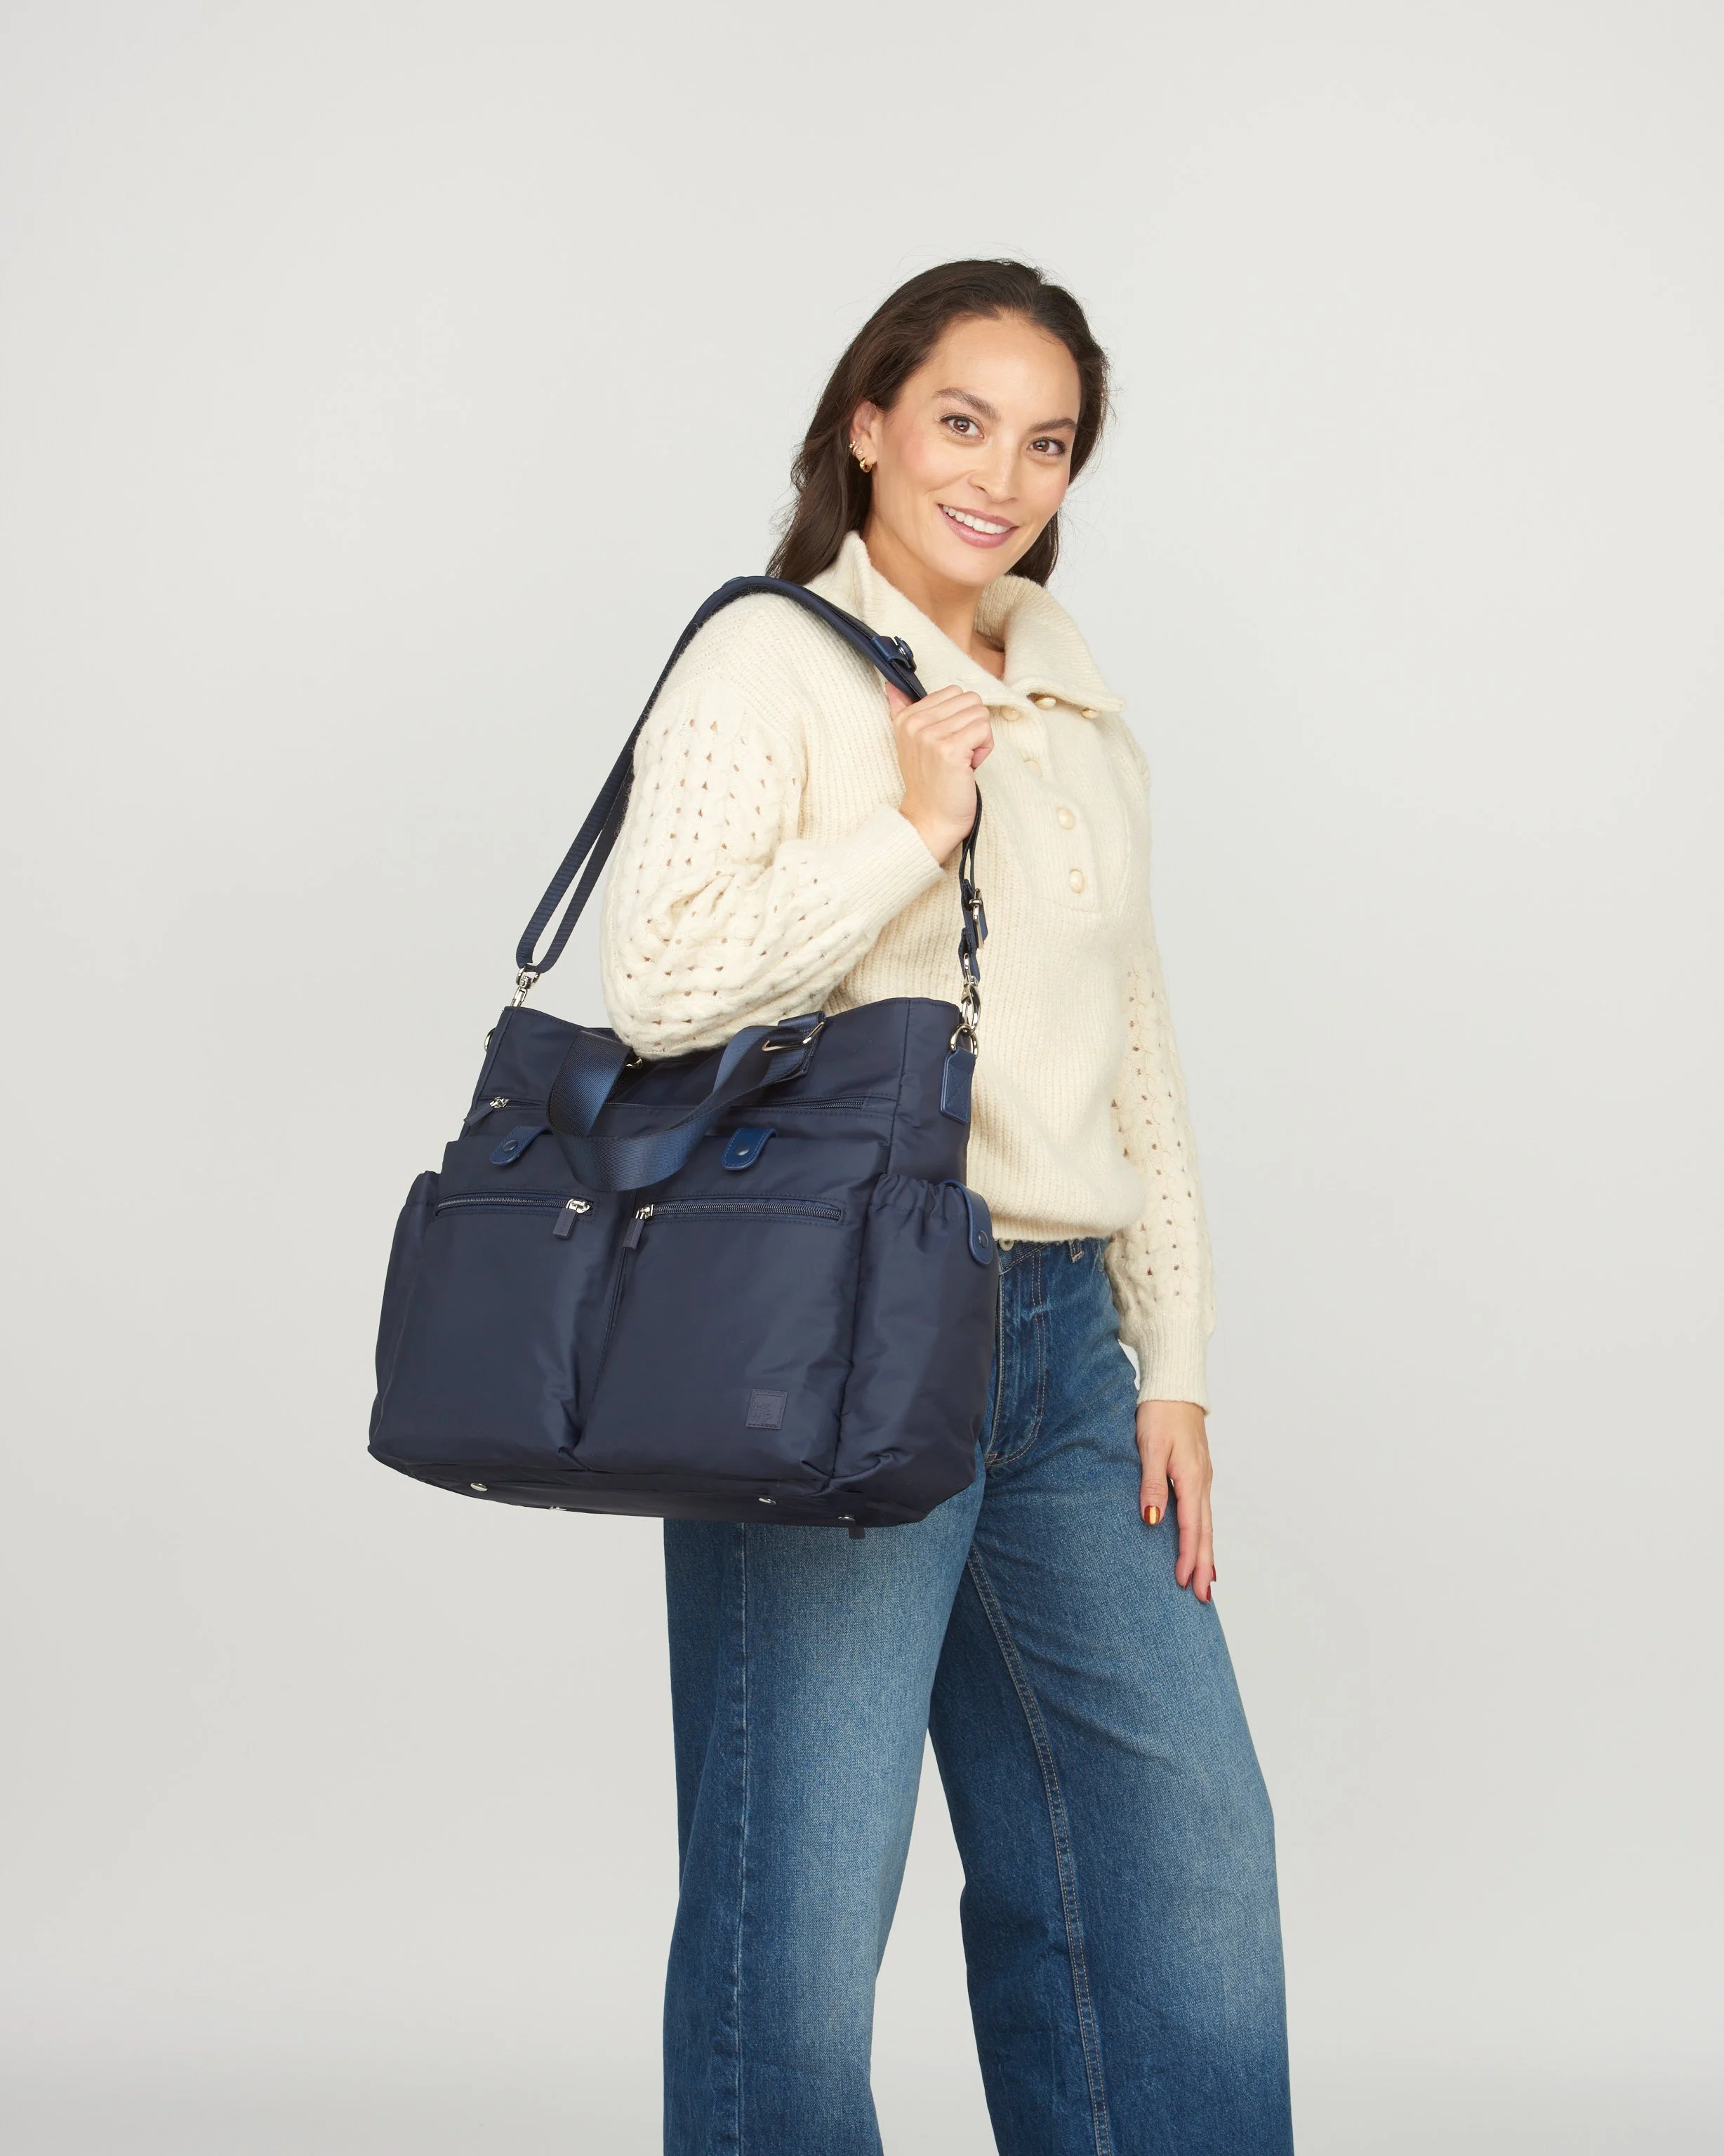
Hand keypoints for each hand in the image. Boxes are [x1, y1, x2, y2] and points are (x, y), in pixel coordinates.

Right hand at [885, 681, 993, 864]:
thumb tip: (890, 686)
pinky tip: (970, 765)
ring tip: (964, 760)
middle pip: (970, 699)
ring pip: (980, 713)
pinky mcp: (950, 750)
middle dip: (973, 725)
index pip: (954, 692)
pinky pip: (984, 729)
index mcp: (906, 718)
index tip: (949, 743)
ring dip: (980, 738)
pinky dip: (985, 748)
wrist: (931, 819)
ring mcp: (932, 736)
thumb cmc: (929, 782)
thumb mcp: (910, 742)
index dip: (960, 718)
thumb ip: (902, 710)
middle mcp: (915, 724)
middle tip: (960, 752)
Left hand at [1136, 1399, 1214, 1601]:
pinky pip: (1203, 1511)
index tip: (1186, 1583)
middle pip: (1205, 1531)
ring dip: (1206, 1552)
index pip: (1192, 1527)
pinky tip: (1201, 1542)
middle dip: (1204, 1565)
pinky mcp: (1198, 1473)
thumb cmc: (1159, 1413)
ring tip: (1206, 1580)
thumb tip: (1152, 1520)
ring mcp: (1202, 1477)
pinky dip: (1203, 1532)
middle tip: (1203, 1597)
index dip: (1190, 1557)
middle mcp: (1202, 1481)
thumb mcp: (1150, 1447)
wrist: (1175, 1387)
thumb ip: (1152, 1484)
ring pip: (1206, 1523)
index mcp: (1191, 1478)